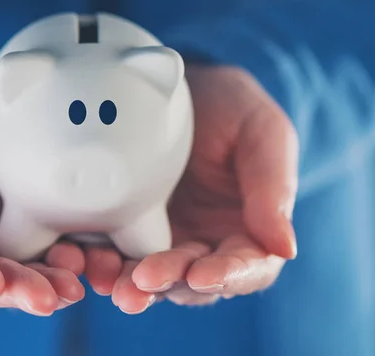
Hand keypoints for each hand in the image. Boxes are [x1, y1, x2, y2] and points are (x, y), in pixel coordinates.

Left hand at [83, 65, 298, 313]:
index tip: (202, 274)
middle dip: (170, 282)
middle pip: (193, 280)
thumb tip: (286, 248)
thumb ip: (273, 186)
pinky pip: (118, 253)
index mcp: (249, 231)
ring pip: (153, 276)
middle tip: (144, 280)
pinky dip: (104, 263)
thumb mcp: (262, 133)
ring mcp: (166, 238)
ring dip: (133, 284)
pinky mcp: (130, 228)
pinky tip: (88, 261)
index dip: (228, 276)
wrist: (186, 89)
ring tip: (112, 283)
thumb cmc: (233, 109)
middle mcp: (207, 243)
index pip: (246, 267)